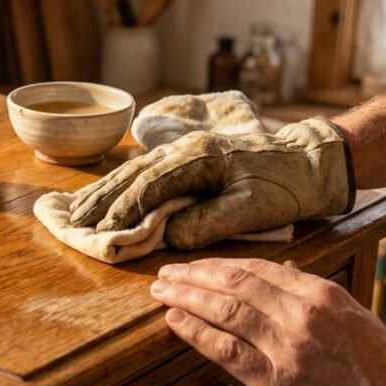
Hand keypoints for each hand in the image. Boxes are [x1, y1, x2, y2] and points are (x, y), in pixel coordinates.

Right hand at [69, 119, 352, 248]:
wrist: (315, 159)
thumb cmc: (288, 185)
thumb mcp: (252, 208)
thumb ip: (207, 221)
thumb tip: (168, 236)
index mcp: (200, 158)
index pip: (147, 186)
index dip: (120, 211)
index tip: (97, 233)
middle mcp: (188, 149)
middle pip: (133, 174)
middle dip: (101, 199)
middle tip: (70, 221)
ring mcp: (189, 149)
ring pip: (137, 170)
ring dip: (106, 190)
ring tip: (78, 209)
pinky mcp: (193, 156)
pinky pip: (150, 170)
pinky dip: (125, 183)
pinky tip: (110, 193)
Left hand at [150, 258, 385, 385]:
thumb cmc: (385, 378)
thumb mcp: (355, 322)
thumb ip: (316, 304)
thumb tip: (279, 286)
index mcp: (324, 294)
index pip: (259, 268)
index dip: (220, 265)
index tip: (197, 266)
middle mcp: (303, 313)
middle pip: (235, 281)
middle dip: (195, 274)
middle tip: (166, 272)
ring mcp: (289, 346)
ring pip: (225, 309)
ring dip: (186, 297)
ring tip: (162, 292)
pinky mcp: (278, 382)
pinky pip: (225, 349)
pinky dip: (195, 332)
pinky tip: (174, 322)